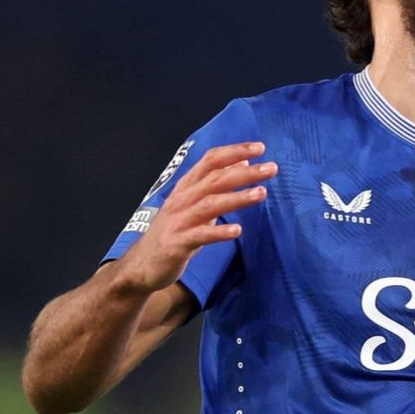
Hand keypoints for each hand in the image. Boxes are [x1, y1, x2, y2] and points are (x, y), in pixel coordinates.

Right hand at [117, 142, 276, 293]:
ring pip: (210, 204)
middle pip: (215, 179)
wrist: (142, 265)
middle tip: (272, 168)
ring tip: (261, 193)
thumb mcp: (195, 204)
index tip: (260, 148)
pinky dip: (219, 232)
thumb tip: (243, 162)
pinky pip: (200, 235)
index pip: (211, 160)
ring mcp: (178, 221)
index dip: (235, 151)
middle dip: (245, 172)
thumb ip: (217, 185)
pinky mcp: (177, 243)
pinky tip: (238, 230)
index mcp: (186, 186)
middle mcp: (182, 199)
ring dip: (237, 197)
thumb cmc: (174, 231)